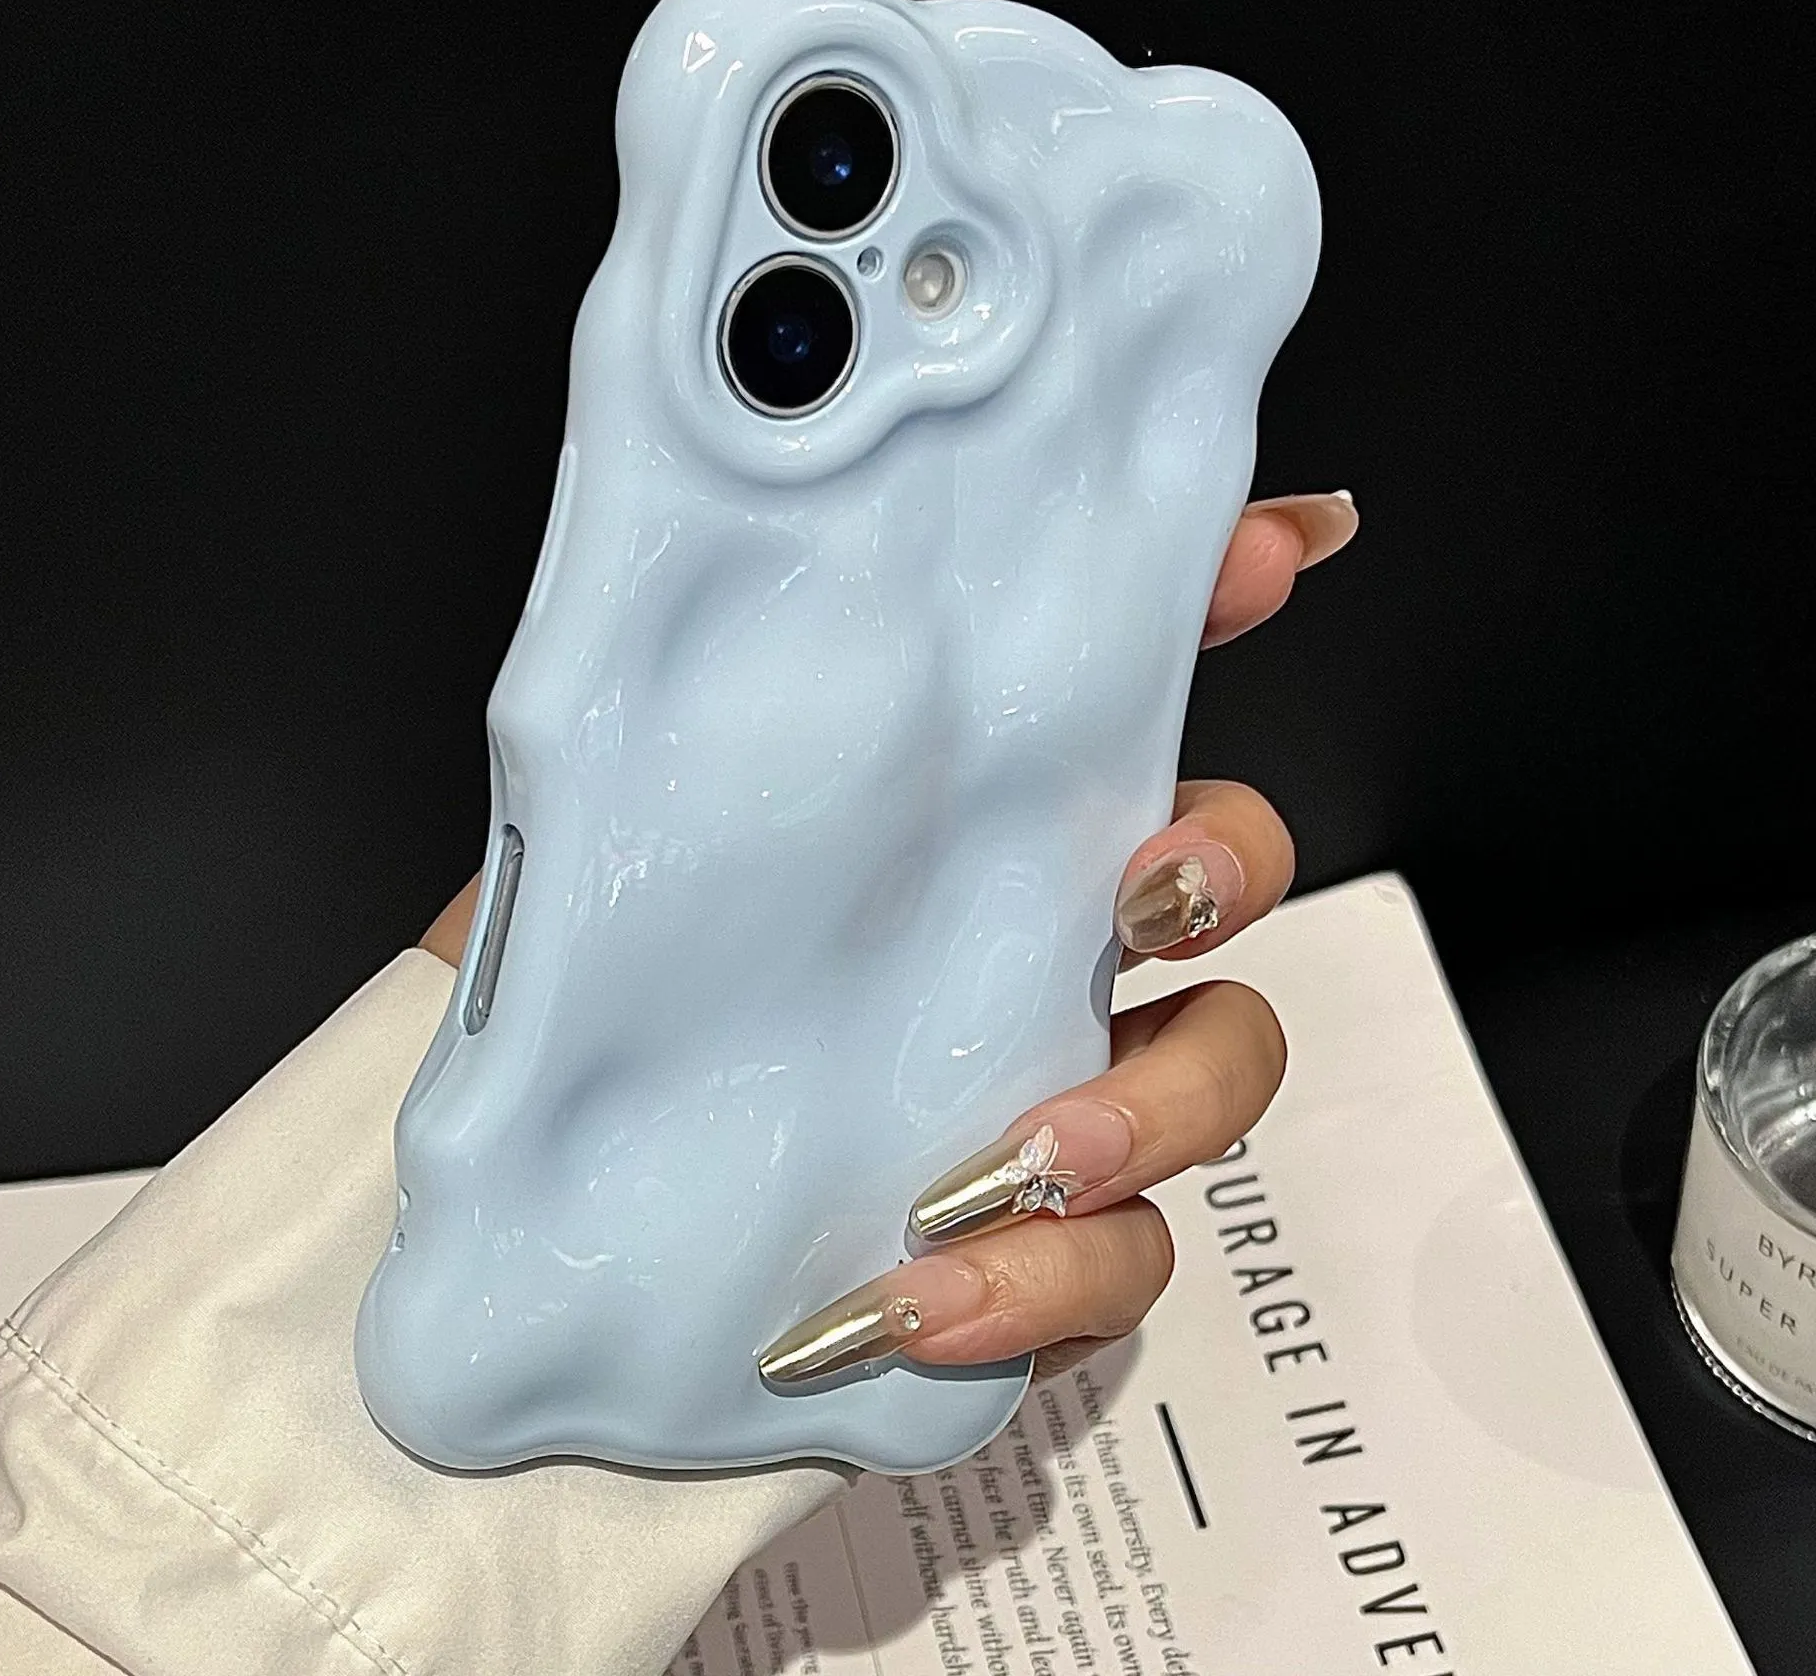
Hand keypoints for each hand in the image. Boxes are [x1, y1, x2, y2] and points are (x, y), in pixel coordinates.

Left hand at [420, 491, 1357, 1384]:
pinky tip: (913, 1296)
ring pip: (1219, 1080)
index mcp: (977, 832)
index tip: (1275, 547)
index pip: (1125, 674)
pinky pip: (1116, 1276)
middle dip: (1229, 870)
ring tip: (996, 1165)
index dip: (1231, 597)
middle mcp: (1047, 951)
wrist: (540, 1209)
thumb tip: (828, 520)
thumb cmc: (615, 982)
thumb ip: (767, 682)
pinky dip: (1042, 1294)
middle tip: (1145, 899)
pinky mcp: (1032, 1258)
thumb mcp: (658, 805)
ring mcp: (1057, 1103)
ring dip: (1146, 1114)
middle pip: (1234, 884)